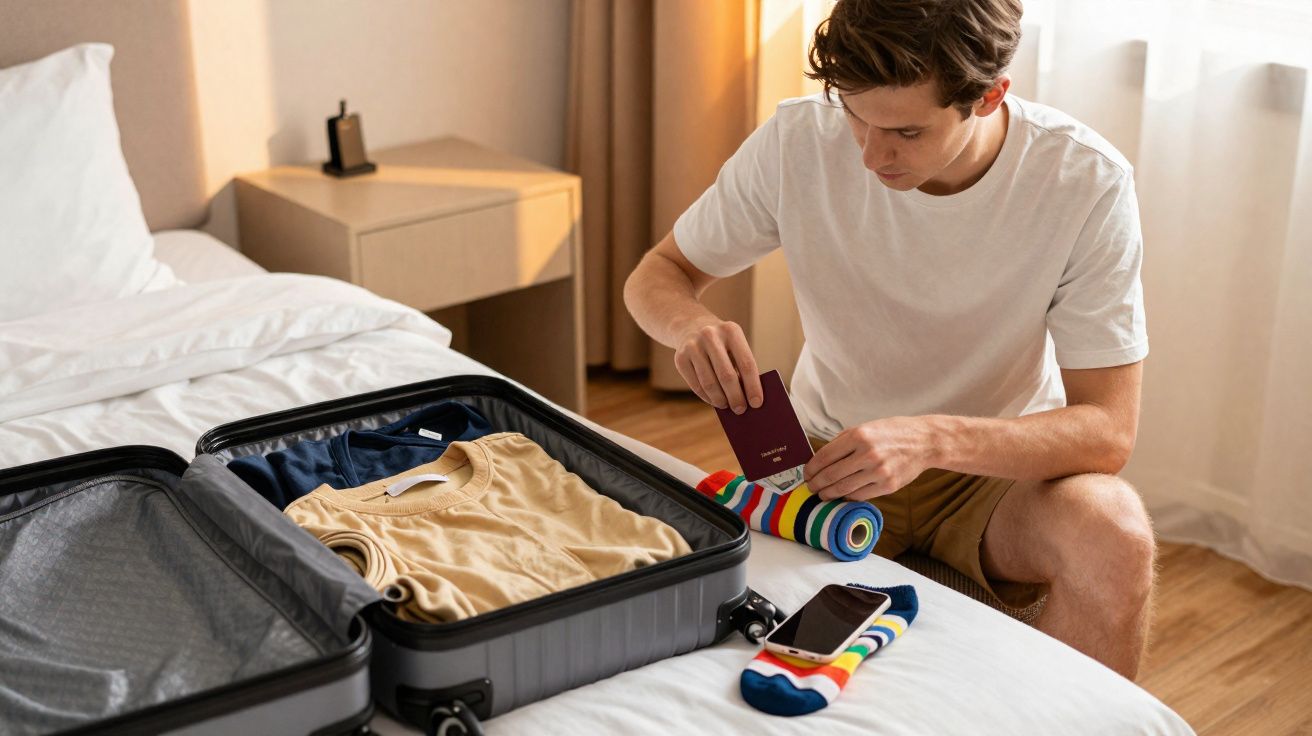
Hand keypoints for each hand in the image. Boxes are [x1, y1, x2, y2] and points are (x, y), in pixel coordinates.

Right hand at [673, 319, 762, 413]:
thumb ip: (741, 366)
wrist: (690, 326)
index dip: (753, 386)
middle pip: (726, 375)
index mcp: (731, 331)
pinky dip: (707, 397)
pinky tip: (714, 401)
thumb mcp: (734, 345)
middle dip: (735, 397)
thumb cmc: (722, 343)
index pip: (746, 363)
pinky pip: (695, 385)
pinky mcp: (680, 357)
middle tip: (741, 410)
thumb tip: (747, 398)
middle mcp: (710, 336)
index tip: (757, 403)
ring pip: (709, 382)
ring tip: (727, 405)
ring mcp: (693, 346)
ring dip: (720, 399)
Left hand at [803, 417, 935, 500]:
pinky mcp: (888, 485)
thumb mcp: (866, 427)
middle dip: (816, 484)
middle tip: (810, 487)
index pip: (825, 456)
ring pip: (843, 489)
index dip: (811, 468)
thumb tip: (820, 459)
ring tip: (822, 494)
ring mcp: (879, 471)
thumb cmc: (892, 433)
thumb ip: (843, 441)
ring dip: (828, 494)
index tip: (806, 474)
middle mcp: (867, 453)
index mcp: (859, 436)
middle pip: (831, 475)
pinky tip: (842, 496)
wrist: (924, 441)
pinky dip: (847, 497)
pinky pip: (860, 496)